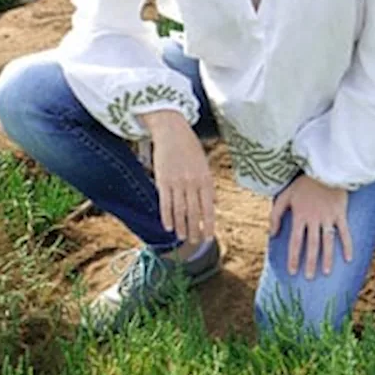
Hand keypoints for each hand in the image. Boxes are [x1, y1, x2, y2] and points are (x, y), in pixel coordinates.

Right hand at [142, 109, 215, 244]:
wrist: (172, 132)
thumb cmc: (190, 148)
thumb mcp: (204, 165)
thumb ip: (207, 185)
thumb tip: (212, 204)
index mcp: (206, 179)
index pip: (209, 207)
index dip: (208, 224)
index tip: (209, 237)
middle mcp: (193, 183)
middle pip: (194, 212)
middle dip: (195, 229)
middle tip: (195, 242)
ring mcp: (177, 183)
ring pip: (180, 211)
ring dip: (181, 226)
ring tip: (183, 238)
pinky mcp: (163, 181)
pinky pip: (165, 203)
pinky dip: (167, 217)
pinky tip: (168, 227)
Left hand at [269, 174, 352, 279]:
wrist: (325, 168)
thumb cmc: (303, 183)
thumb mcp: (284, 195)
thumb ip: (275, 215)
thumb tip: (271, 235)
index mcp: (300, 216)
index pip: (296, 241)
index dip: (294, 257)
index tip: (292, 271)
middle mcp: (314, 219)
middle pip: (312, 245)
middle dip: (310, 262)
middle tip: (309, 277)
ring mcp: (329, 217)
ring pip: (328, 241)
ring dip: (327, 258)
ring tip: (326, 272)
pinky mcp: (340, 213)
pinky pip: (345, 232)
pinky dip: (347, 245)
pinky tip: (348, 259)